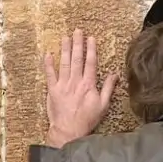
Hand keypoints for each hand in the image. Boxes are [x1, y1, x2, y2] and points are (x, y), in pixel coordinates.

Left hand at [43, 29, 118, 147]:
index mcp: (88, 84)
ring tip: (65, 37)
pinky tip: (48, 54)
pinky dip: (48, 64)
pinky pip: (50, 75)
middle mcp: (75, 82)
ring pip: (64, 63)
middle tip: (77, 31)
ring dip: (65, 49)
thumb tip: (114, 74)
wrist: (69, 130)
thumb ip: (108, 88)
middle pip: (77, 59)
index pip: (90, 62)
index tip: (91, 38)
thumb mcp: (103, 105)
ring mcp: (63, 85)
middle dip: (78, 44)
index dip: (91, 49)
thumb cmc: (87, 119)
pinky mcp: (53, 90)